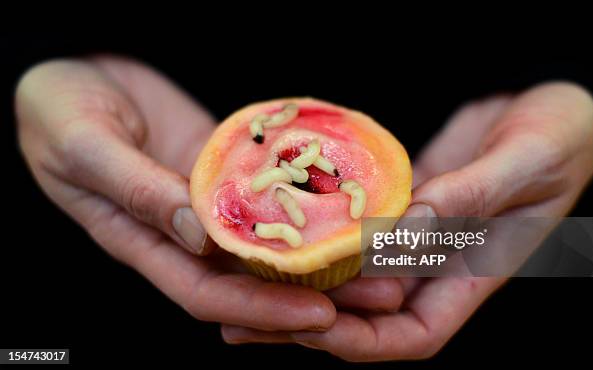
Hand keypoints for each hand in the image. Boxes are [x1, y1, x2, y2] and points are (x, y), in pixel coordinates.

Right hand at [16, 56, 404, 331]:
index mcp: (144, 243)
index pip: (209, 293)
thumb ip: (137, 190)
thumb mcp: (86, 147)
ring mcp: (209, 205)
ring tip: (385, 255)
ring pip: (273, 241)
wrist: (76, 72)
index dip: (263, 310)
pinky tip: (351, 204)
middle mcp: (183, 236)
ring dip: (327, 254)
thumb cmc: (59, 111)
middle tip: (381, 291)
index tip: (321, 314)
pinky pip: (272, 195)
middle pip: (255, 279)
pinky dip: (309, 205)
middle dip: (316, 291)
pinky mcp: (225, 174)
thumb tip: (196, 233)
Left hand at [220, 82, 592, 360]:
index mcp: (472, 275)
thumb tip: (405, 229)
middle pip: (364, 316)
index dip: (358, 339)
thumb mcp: (526, 163)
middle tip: (238, 316)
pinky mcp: (395, 208)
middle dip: (305, 322)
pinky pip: (349, 233)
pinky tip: (273, 233)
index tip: (305, 325)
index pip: (410, 334)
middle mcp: (435, 267)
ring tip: (233, 281)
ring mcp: (412, 239)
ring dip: (296, 284)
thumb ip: (471, 196)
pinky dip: (314, 239)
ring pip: (348, 277)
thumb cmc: (558, 137)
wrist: (548, 109)